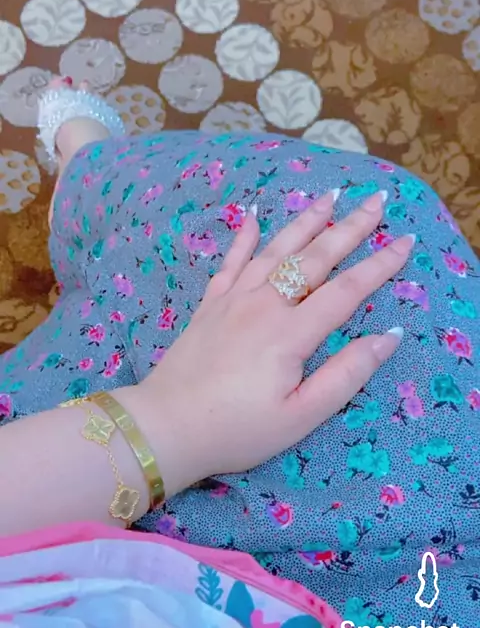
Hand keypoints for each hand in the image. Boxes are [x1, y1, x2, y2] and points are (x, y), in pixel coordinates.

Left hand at [134, 191, 413, 494]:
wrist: (165, 427)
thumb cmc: (238, 429)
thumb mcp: (301, 416)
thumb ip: (346, 375)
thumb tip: (388, 336)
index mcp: (291, 333)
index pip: (347, 290)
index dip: (379, 265)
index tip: (405, 241)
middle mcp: (264, 304)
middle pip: (314, 257)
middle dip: (350, 227)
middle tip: (376, 201)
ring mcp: (233, 300)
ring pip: (275, 250)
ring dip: (305, 221)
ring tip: (329, 197)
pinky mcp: (209, 305)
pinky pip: (230, 262)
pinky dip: (243, 238)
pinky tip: (252, 217)